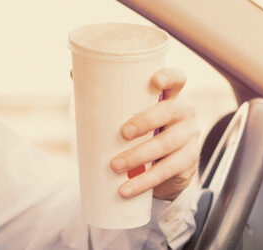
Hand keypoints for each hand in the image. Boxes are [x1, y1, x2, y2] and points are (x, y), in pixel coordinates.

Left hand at [110, 68, 199, 200]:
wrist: (169, 166)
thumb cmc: (146, 130)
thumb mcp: (135, 113)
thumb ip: (111, 96)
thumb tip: (72, 73)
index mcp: (172, 95)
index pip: (178, 79)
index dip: (169, 76)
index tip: (154, 81)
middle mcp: (185, 113)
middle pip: (170, 112)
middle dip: (146, 121)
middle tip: (122, 133)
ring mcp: (189, 137)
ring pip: (167, 145)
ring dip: (139, 156)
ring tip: (115, 166)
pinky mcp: (188, 162)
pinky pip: (167, 171)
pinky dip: (144, 182)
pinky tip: (126, 189)